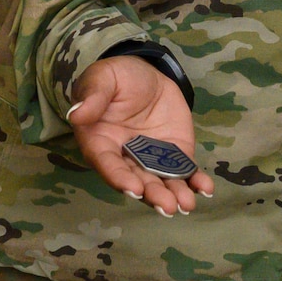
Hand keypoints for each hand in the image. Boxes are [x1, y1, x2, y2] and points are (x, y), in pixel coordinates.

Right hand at [68, 57, 213, 215]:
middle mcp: (125, 158)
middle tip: (167, 206)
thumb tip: (76, 114)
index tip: (133, 188)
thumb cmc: (115, 78)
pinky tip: (205, 188)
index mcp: (101, 143)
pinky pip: (184, 169)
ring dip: (174, 194)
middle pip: (137, 180)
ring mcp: (151, 158)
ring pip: (161, 181)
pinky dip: (194, 180)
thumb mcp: (102, 79)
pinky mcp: (174, 152)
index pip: (108, 165)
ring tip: (187, 204)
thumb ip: (92, 96)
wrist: (144, 74)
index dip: (119, 178)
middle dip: (152, 195)